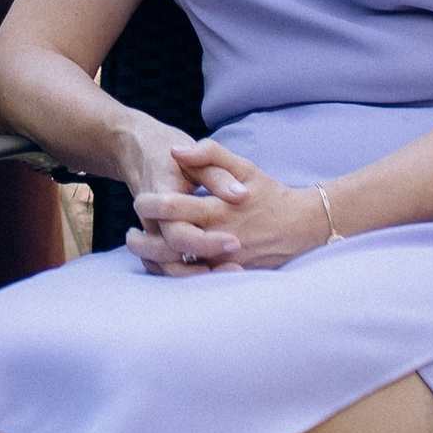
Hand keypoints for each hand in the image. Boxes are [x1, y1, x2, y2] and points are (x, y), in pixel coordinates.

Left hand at [129, 141, 329, 273]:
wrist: (304, 228)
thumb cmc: (270, 194)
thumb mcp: (245, 167)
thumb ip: (211, 154)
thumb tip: (178, 150)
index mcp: (219, 209)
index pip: (174, 208)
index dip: (150, 204)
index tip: (138, 198)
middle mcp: (219, 238)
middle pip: (170, 245)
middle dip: (143, 241)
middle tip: (129, 235)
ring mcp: (224, 262)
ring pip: (180, 269)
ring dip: (155, 262)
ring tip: (141, 251)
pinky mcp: (230, 277)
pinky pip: (196, 281)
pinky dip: (176, 275)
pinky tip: (164, 265)